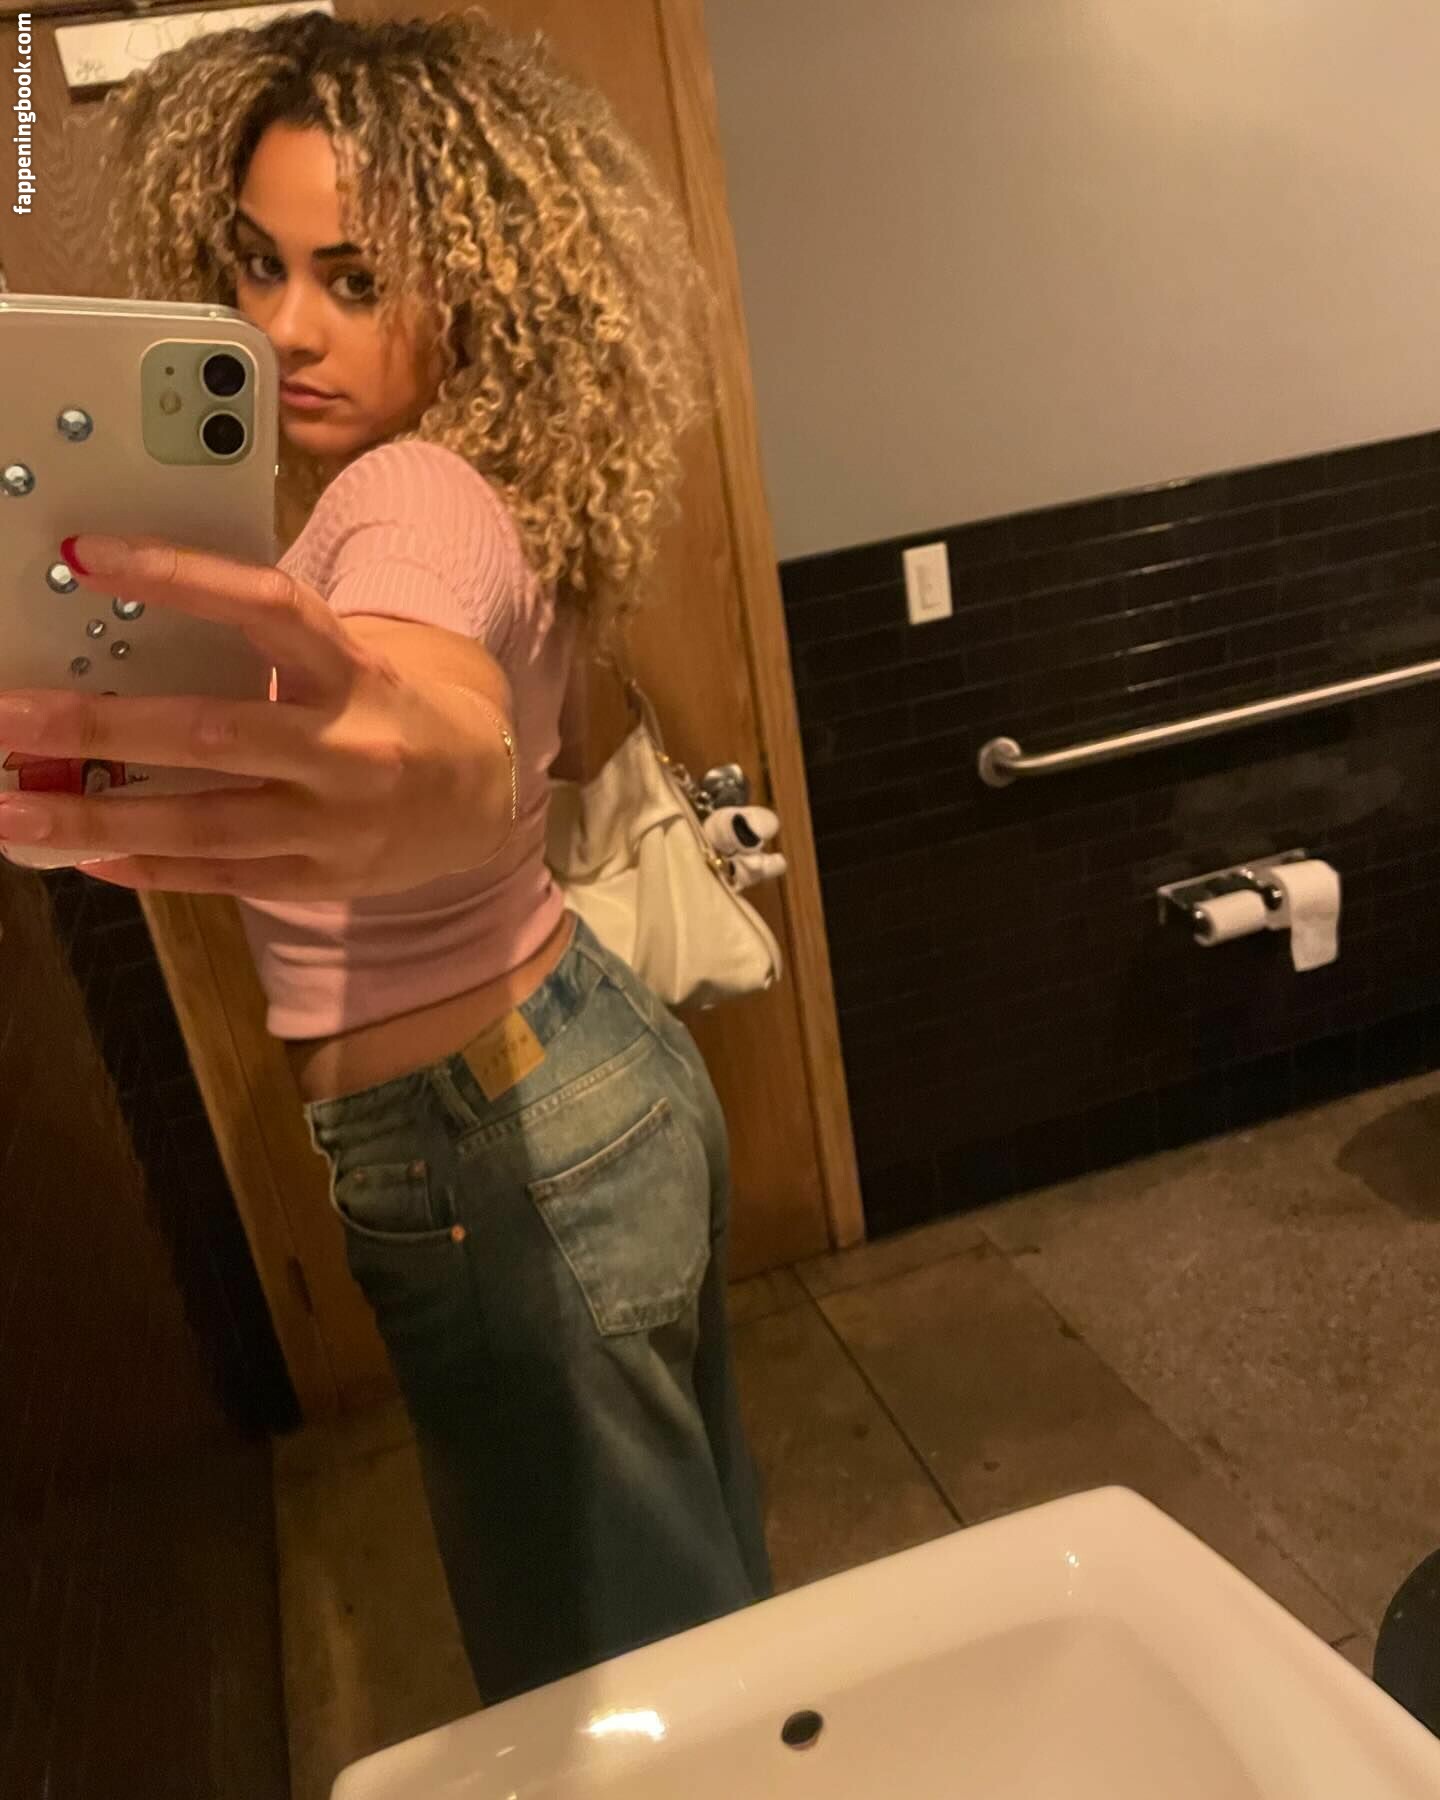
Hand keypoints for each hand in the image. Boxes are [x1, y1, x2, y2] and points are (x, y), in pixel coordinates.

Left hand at [0, 534, 515, 898]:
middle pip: (212, 732)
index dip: (181, 577)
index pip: (267, 607)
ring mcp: (337, 822)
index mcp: (354, 670)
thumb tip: (128, 646)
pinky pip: (221, 876)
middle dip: (98, 728)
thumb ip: (257, 653)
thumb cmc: (388, 712)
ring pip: (204, 823)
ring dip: (98, 819)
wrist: (480, 795)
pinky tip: (80, 856)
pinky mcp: (323, 878)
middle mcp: (348, 746)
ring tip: (12, 811)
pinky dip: (147, 866)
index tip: (89, 555)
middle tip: (8, 716)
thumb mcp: (345, 662)